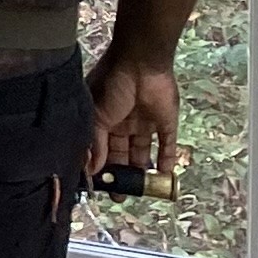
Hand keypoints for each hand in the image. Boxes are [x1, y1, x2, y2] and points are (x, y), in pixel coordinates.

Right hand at [85, 48, 180, 188]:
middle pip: (122, 153)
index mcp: (103, 118)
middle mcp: (123, 122)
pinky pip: (167, 144)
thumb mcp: (97, 116)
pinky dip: (167, 159)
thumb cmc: (113, 84)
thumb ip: (95, 144)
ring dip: (141, 171)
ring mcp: (145, 121)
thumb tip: (90, 169)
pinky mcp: (166, 122)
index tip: (98, 185)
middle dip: (120, 174)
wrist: (143, 62)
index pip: (100, 148)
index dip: (100, 166)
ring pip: (143, 152)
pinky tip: (164, 176)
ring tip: (139, 192)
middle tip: (118, 195)